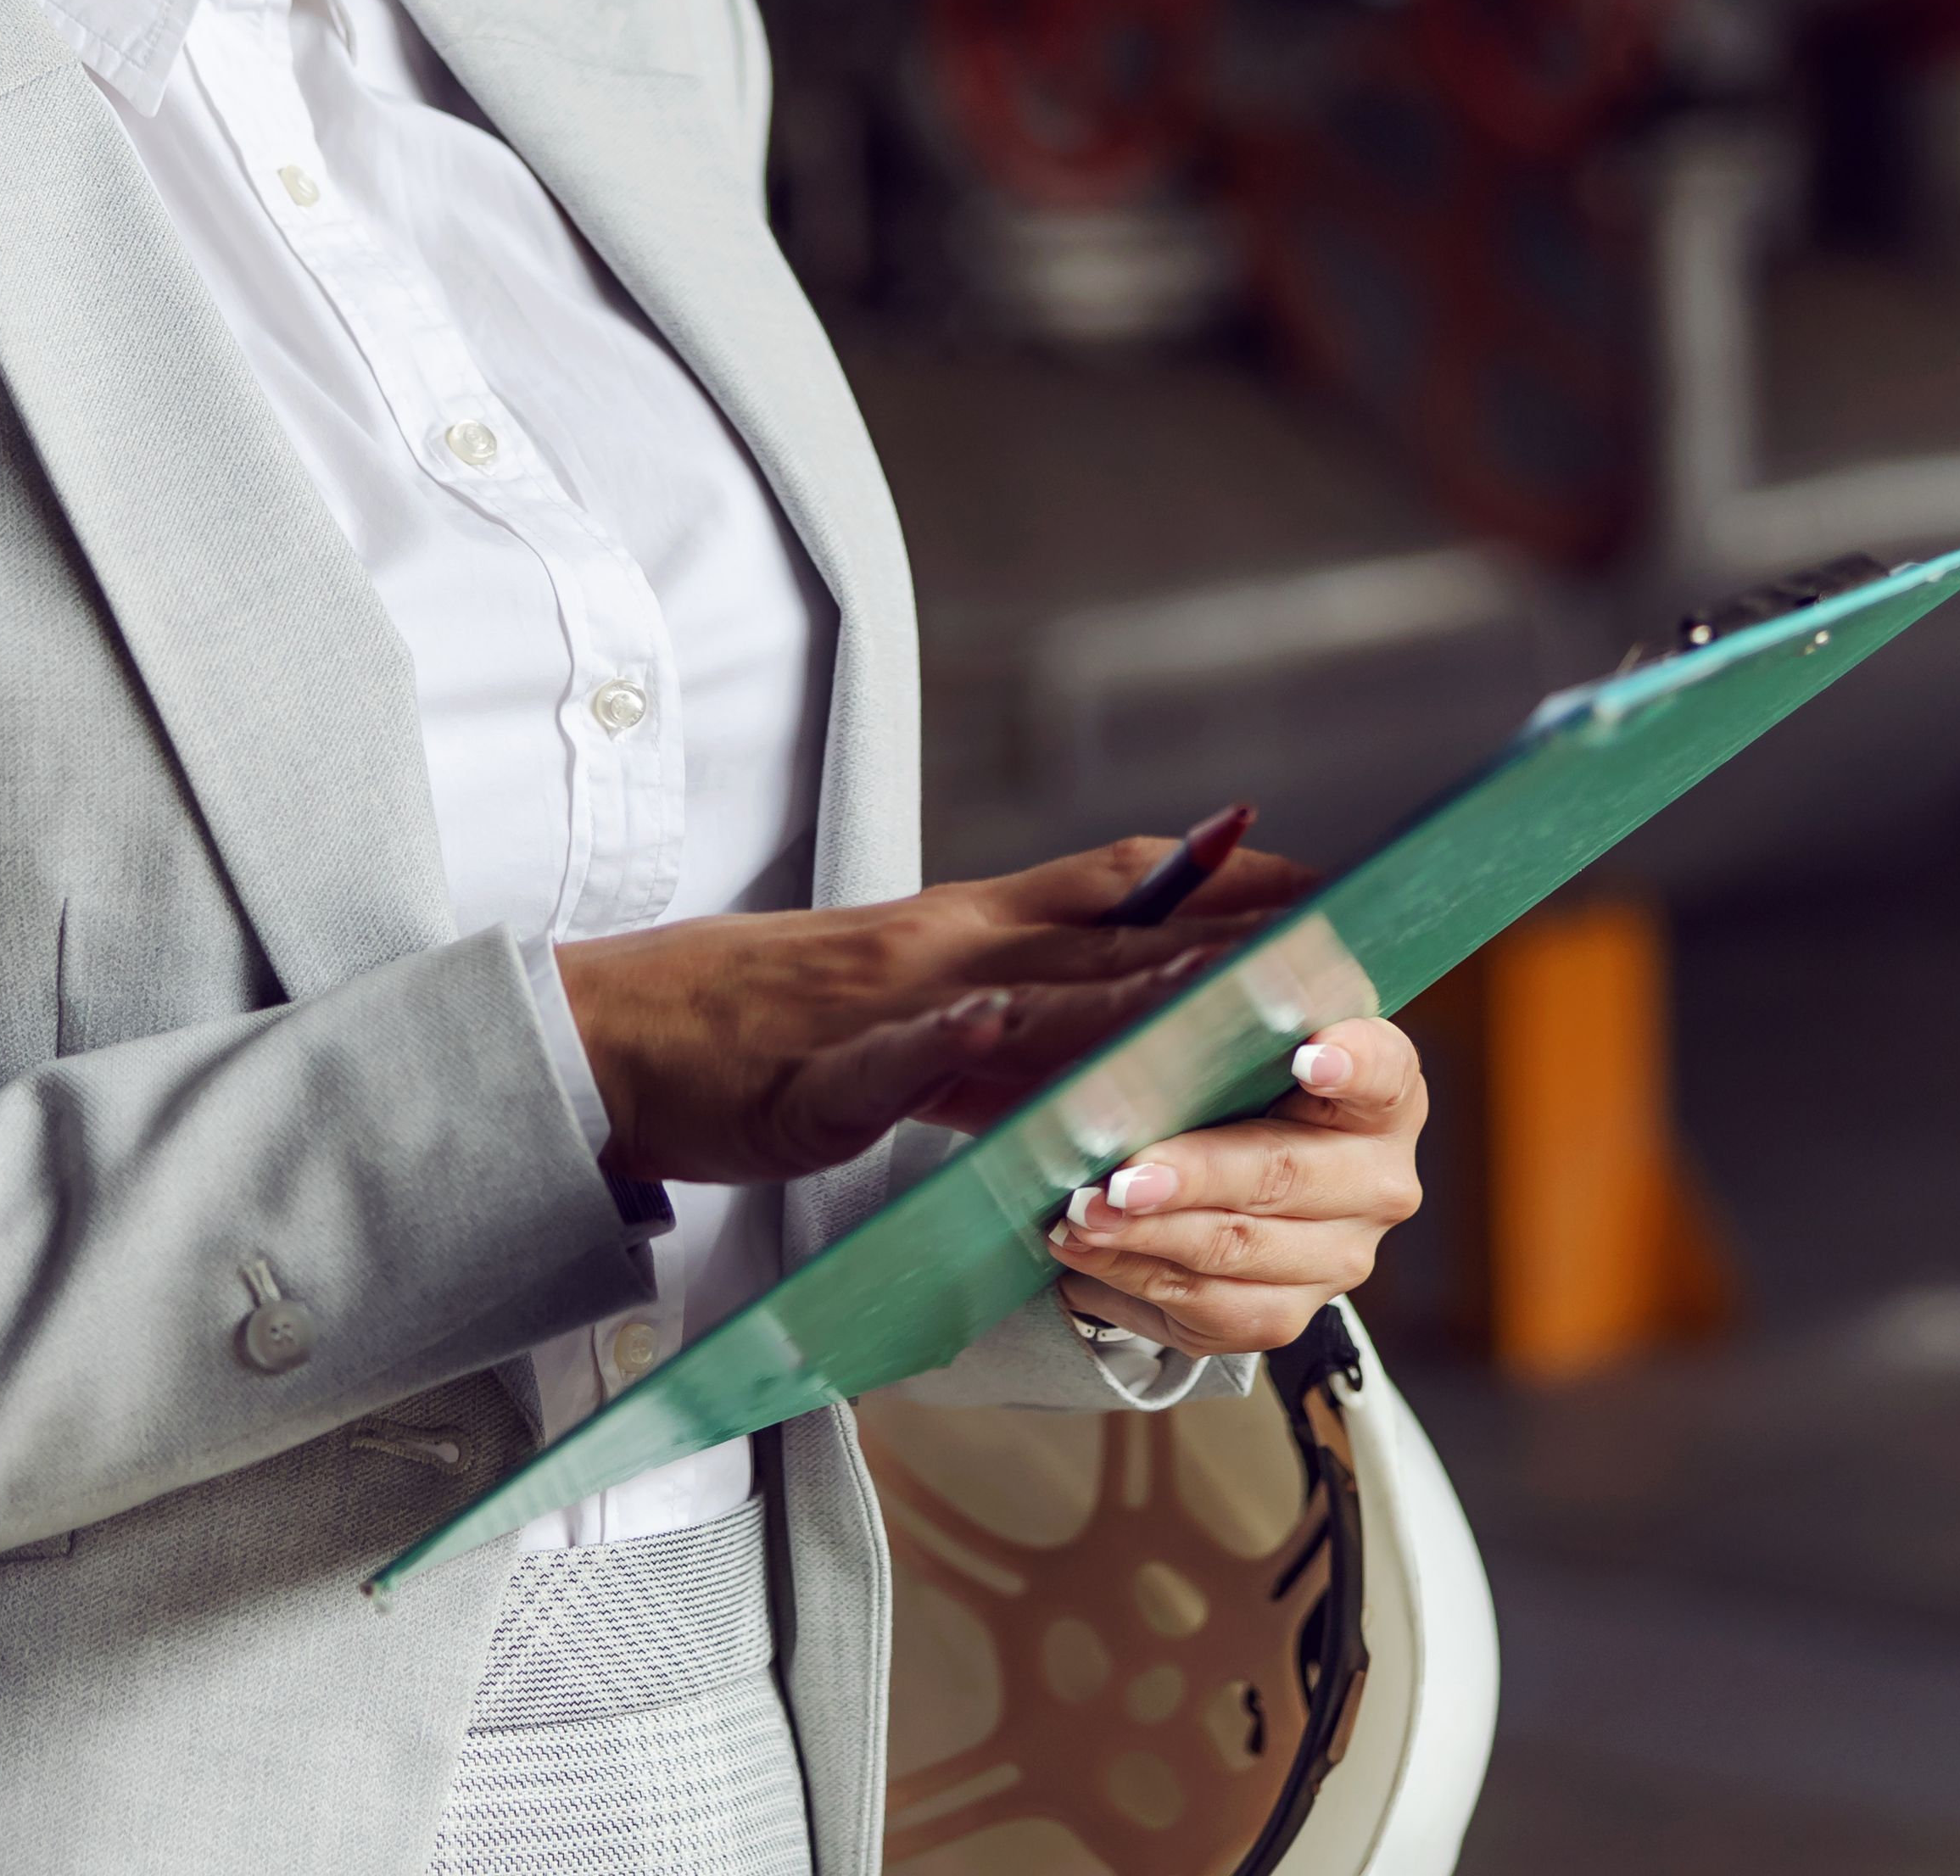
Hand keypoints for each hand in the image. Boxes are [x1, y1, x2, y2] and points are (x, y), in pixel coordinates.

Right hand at [555, 830, 1320, 1188]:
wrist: (618, 1035)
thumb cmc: (762, 1026)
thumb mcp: (907, 992)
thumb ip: (1013, 995)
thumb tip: (1117, 1011)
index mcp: (965, 926)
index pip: (1121, 884)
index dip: (1230, 882)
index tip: (1332, 890)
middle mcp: (942, 947)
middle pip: (1110, 935)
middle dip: (1230, 945)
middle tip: (1341, 951)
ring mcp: (881, 1008)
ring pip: (1032, 991)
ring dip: (1137, 993)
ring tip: (1233, 996)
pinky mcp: (816, 1077)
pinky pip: (896, 1058)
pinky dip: (958, 1043)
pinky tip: (1013, 1042)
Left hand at [1043, 1016, 1427, 1358]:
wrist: (1236, 1190)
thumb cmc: (1232, 1094)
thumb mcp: (1239, 1052)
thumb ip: (1218, 1031)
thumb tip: (1139, 1013)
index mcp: (1382, 1095)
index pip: (1383, 1069)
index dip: (1350, 1061)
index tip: (1307, 1057)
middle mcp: (1376, 1181)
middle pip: (1283, 1173)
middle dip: (1191, 1176)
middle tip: (1121, 1178)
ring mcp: (1339, 1257)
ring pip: (1238, 1249)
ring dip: (1147, 1235)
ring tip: (1081, 1214)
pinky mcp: (1288, 1314)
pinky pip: (1211, 1308)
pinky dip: (1137, 1277)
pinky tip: (1088, 1252)